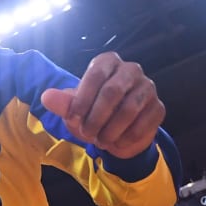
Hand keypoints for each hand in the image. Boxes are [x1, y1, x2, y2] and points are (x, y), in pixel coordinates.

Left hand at [39, 53, 164, 158]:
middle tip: (87, 133)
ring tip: (101, 140)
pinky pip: (143, 124)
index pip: (95, 75)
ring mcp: (148, 87)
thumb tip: (47, 97)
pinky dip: (126, 138)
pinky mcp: (158, 107)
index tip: (74, 119)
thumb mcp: (74, 111)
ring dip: (111, 130)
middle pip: (113, 91)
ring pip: (129, 109)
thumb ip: (63, 103)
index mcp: (107, 62)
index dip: (82, 100)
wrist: (116, 135)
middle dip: (96, 117)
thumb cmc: (92, 115)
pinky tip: (117, 142)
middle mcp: (130, 70)